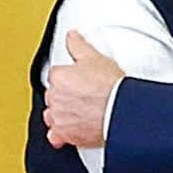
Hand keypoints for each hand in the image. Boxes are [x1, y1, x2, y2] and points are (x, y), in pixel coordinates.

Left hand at [43, 30, 125, 148]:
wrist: (120, 111)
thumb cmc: (110, 87)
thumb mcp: (95, 57)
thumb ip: (78, 45)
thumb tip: (72, 36)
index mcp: (58, 77)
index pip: (56, 75)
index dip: (69, 77)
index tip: (78, 79)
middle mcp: (54, 98)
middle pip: (53, 95)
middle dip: (65, 95)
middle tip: (82, 94)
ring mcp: (59, 117)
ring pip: (52, 114)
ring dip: (61, 113)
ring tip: (78, 110)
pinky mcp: (66, 135)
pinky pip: (55, 136)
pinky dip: (60, 134)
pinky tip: (68, 130)